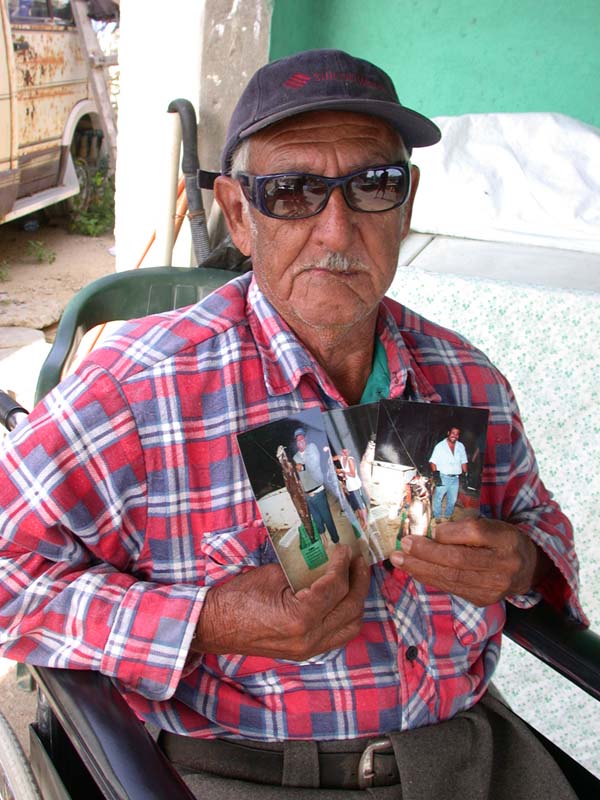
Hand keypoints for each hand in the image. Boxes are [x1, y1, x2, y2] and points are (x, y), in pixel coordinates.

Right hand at [192, 545, 369, 659]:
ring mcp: (309, 650)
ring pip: (351, 625)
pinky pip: (338, 634)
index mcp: (300, 618)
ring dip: (356, 599)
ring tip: (354, 576)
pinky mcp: (307, 652)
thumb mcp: (272, 575)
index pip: (336, 587)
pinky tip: (342, 596)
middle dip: (359, 580)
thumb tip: (325, 557)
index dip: (343, 563)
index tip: (345, 548)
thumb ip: (304, 570)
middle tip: (357, 558)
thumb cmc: (238, 598)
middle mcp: (309, 639)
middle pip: (351, 607)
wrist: (216, 627)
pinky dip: (345, 614)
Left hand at [389, 517, 546, 606]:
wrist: (525, 569)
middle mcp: (503, 564)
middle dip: (425, 553)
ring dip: (420, 568)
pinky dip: (429, 578)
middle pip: (458, 560)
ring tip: (399, 560)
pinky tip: (414, 570)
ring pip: (451, 578)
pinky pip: (451, 588)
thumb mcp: (491, 524)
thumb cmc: (501, 540)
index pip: (475, 532)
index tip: (430, 529)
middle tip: (404, 545)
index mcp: (506, 538)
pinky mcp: (483, 599)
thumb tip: (430, 531)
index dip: (448, 532)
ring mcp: (493, 586)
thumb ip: (465, 526)